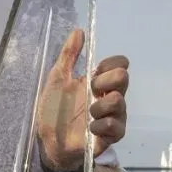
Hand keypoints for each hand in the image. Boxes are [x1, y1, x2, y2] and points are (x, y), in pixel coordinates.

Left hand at [37, 29, 129, 170]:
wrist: (48, 141)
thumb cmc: (53, 109)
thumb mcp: (57, 78)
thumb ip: (69, 55)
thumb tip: (79, 30)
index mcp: (98, 81)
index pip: (119, 64)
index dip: (110, 64)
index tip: (94, 71)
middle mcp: (108, 96)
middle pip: (123, 78)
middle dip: (105, 81)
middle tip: (90, 90)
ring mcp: (112, 116)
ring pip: (120, 102)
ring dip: (101, 105)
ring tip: (88, 113)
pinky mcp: (110, 136)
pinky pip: (117, 126)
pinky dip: (103, 124)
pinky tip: (90, 127)